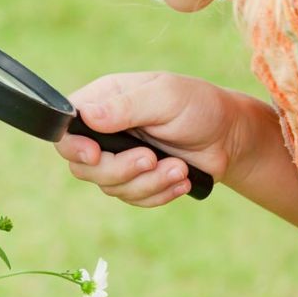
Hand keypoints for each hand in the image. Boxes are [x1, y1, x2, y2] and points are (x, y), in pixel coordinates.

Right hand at [57, 73, 244, 206]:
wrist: (231, 136)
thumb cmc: (199, 106)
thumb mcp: (165, 97)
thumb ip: (125, 106)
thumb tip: (86, 115)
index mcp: (105, 100)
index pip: (66, 126)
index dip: (73, 145)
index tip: (96, 154)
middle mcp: (105, 130)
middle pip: (83, 165)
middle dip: (119, 169)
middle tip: (151, 159)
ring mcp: (120, 157)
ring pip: (109, 187)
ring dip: (147, 183)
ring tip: (178, 168)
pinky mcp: (137, 180)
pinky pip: (132, 199)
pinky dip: (158, 194)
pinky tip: (181, 180)